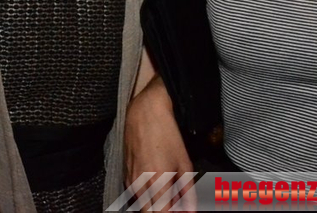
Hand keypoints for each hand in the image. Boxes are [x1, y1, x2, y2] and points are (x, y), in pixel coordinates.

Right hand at [124, 75, 196, 210]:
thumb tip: (191, 211)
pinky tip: (156, 188)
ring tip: (168, 196)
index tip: (180, 211)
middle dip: (162, 211)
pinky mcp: (124, 173)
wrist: (144, 113)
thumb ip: (188, 191)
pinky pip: (134, 194)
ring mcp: (130, 179)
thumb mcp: (184, 163)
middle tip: (174, 205)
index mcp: (158, 182)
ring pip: (140, 205)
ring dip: (154, 206)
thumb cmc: (168, 135)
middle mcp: (140, 184)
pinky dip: (145, 197)